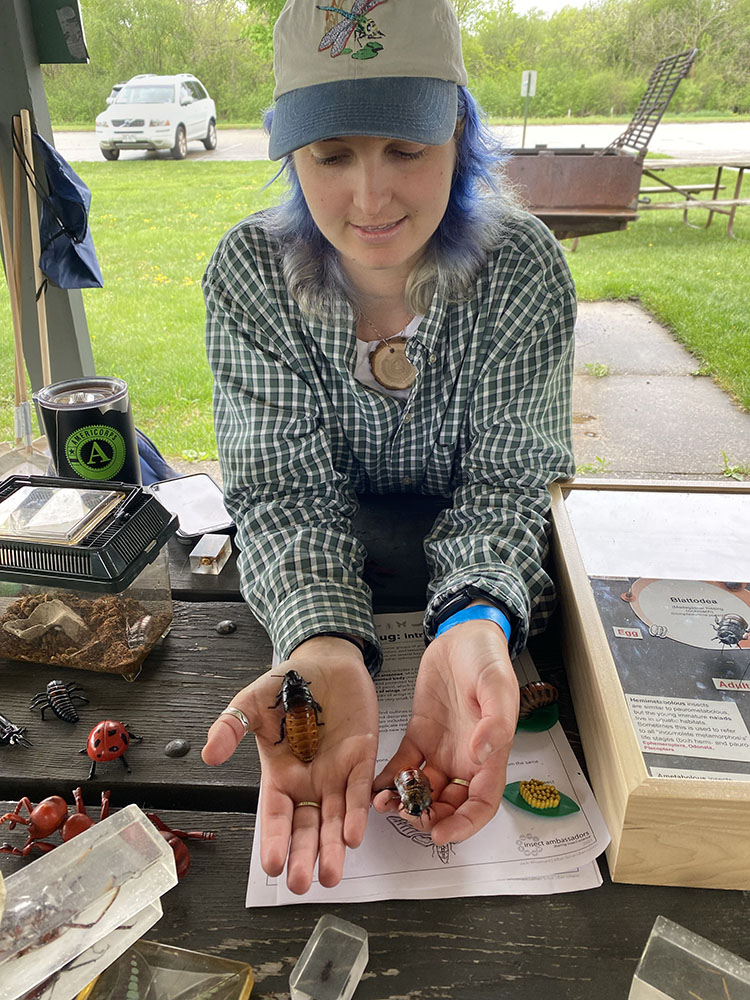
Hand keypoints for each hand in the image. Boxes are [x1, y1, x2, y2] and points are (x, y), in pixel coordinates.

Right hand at [202, 637, 378, 893]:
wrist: (326, 660)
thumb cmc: (287, 683)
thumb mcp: (251, 703)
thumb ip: (230, 726)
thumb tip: (208, 755)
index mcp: (280, 774)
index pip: (276, 815)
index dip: (274, 840)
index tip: (271, 866)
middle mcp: (309, 781)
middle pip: (306, 827)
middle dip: (304, 856)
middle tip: (301, 885)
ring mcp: (337, 773)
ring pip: (334, 818)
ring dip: (333, 847)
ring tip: (331, 875)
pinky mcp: (363, 757)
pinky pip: (359, 790)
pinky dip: (356, 812)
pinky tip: (354, 835)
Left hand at [372, 620, 517, 844]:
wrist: (464, 635)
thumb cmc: (488, 660)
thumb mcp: (497, 687)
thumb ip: (494, 723)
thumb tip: (481, 755)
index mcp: (490, 755)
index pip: (482, 804)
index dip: (464, 825)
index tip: (441, 834)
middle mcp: (465, 759)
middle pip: (450, 805)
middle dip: (429, 818)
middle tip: (405, 815)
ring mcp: (441, 749)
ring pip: (424, 790)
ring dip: (405, 803)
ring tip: (382, 804)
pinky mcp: (420, 735)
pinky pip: (404, 765)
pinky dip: (390, 780)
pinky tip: (373, 787)